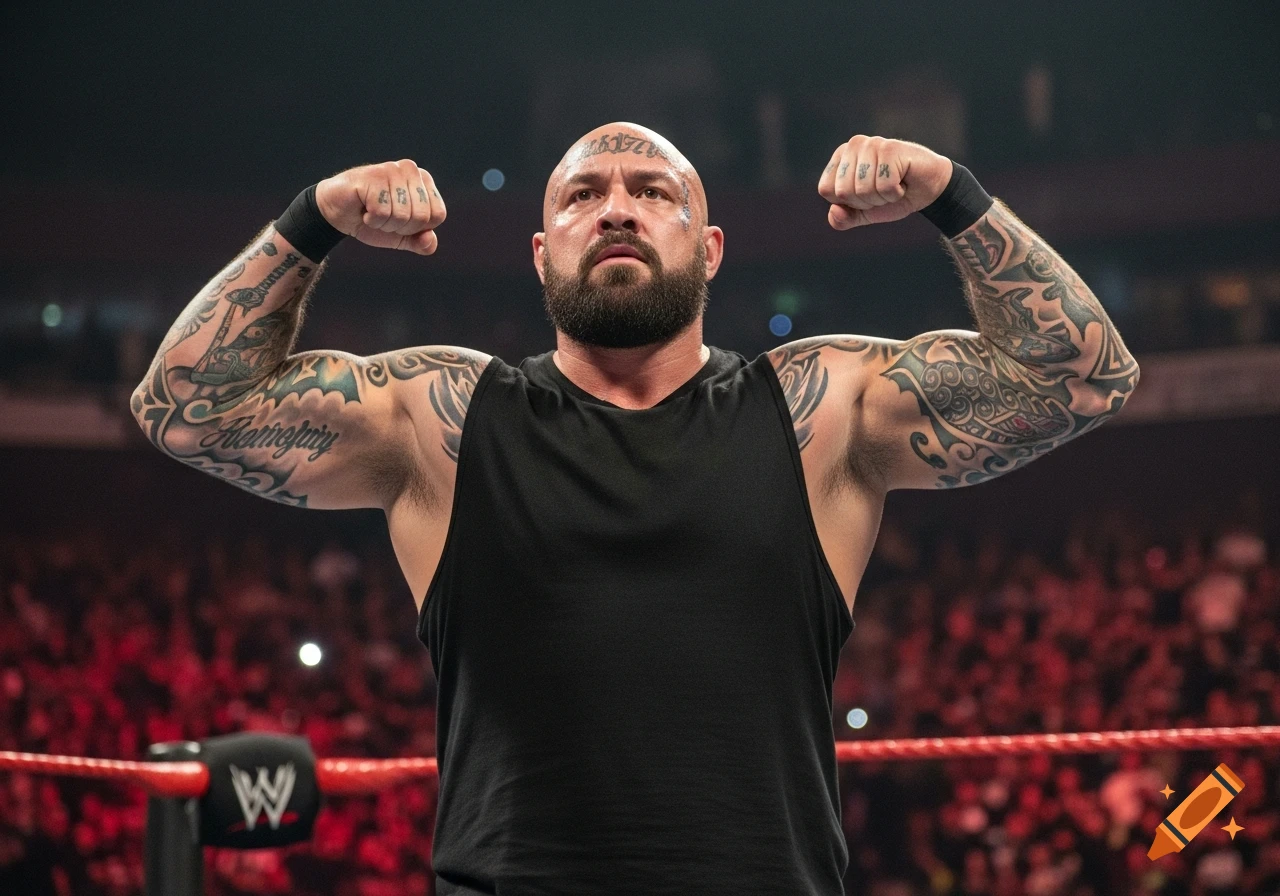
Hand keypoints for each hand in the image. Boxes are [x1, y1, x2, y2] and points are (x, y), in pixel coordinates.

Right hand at [315, 159, 445, 254]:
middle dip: (400, 227)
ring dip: (383, 223)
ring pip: (401, 215)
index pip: (438, 215)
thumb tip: (430, 240)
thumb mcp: (402, 237)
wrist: (337, 214)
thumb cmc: (372, 220)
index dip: (417, 228)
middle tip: (383, 216)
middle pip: (421, 217)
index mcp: (424, 180)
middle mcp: (410, 169)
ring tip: (371, 212)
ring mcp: (391, 170)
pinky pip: (382, 212)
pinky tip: (363, 209)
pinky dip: (371, 220)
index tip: (399, 220)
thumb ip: (421, 242)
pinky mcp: (372, 176)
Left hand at [818, 136, 951, 229]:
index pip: (826, 190)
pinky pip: (884, 186)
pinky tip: (904, 181)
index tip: (866, 194)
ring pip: (863, 190)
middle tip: (883, 190)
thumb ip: (843, 218)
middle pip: (843, 192)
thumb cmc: (894, 197)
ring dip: (882, 197)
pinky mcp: (890, 148)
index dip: (848, 202)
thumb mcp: (864, 213)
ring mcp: (872, 144)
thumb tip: (834, 212)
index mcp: (841, 157)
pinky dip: (895, 193)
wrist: (928, 191)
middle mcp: (854, 145)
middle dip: (866, 201)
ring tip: (894, 185)